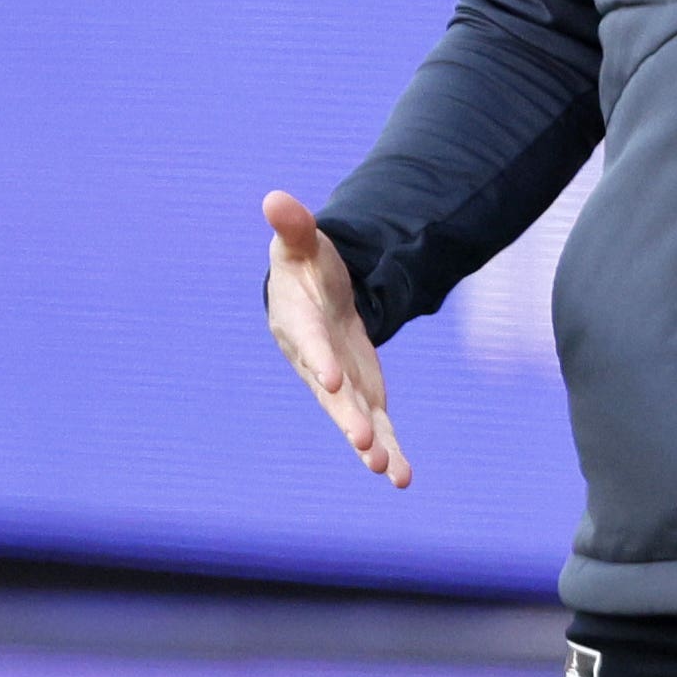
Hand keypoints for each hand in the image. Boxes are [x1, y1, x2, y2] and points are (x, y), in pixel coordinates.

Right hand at [263, 189, 411, 488]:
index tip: (331, 380)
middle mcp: (317, 363)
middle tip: (363, 444)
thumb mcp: (301, 243)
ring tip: (387, 471)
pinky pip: (376, 426)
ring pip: (354, 419)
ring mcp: (340, 384)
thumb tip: (275, 198)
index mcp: (300, 325)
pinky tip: (401, 477)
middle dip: (348, 419)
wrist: (311, 295)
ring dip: (370, 445)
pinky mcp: (361, 394)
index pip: (310, 344)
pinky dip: (388, 450)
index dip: (320, 360)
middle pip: (333, 396)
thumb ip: (293, 226)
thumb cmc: (304, 265)